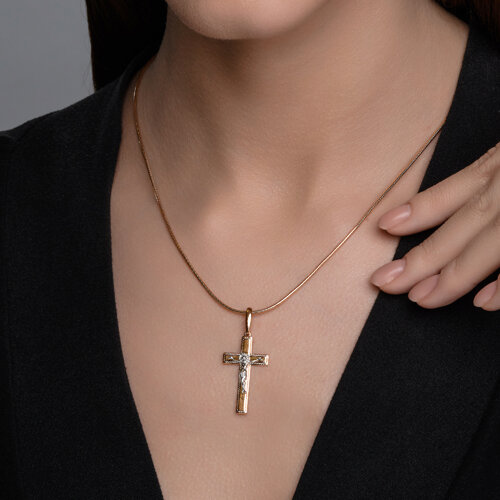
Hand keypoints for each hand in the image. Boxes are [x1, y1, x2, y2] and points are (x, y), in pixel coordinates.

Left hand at [370, 143, 499, 310]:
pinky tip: (480, 303)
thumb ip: (488, 175)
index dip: (416, 211)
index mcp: (498, 165)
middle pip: (459, 228)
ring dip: (452, 277)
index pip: (449, 193)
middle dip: (421, 260)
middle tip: (385, 283)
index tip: (383, 227)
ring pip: (485, 248)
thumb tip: (462, 207)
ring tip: (420, 298)